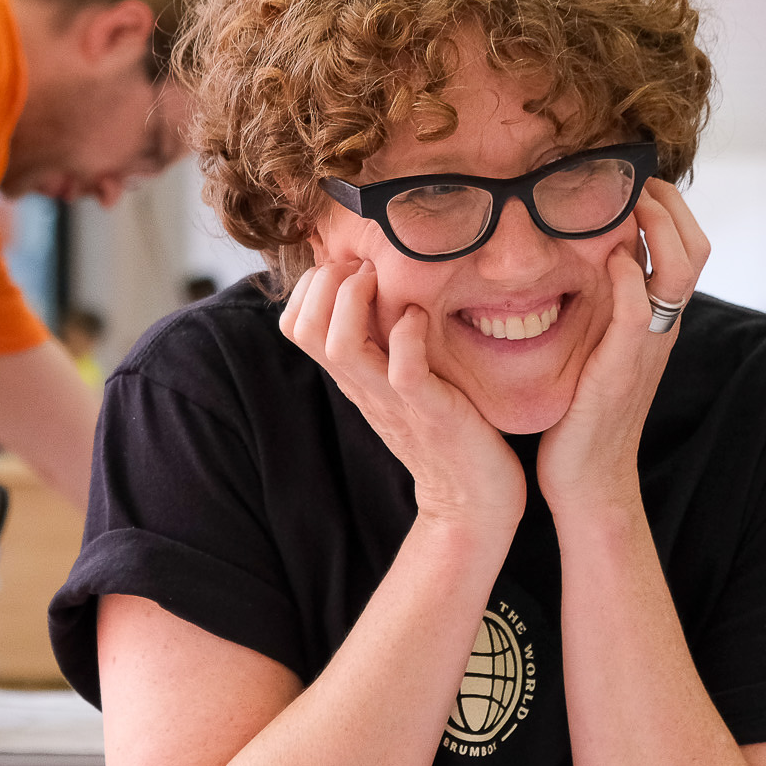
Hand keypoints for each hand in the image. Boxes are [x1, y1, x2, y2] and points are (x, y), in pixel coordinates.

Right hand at [280, 257, 525, 534]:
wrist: (471, 498)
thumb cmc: (443, 426)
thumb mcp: (399, 376)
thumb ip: (383, 339)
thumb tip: (377, 285)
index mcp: (352, 375)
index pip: (294, 324)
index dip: (310, 285)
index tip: (349, 267)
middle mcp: (362, 385)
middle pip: (304, 329)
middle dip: (328, 283)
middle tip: (365, 268)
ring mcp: (392, 400)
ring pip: (340, 346)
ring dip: (357, 301)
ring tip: (385, 284)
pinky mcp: (431, 412)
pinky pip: (404, 370)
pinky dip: (409, 335)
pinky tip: (422, 319)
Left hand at [537, 179, 711, 518]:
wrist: (587, 482)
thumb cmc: (582, 416)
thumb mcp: (598, 350)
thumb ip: (602, 309)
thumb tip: (584, 261)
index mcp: (657, 321)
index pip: (686, 246)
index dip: (669, 206)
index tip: (635, 176)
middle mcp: (663, 329)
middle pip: (694, 247)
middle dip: (669, 204)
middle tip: (636, 175)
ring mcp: (648, 349)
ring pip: (678, 271)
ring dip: (658, 227)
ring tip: (632, 199)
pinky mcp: (622, 371)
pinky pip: (640, 315)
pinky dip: (631, 280)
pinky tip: (613, 256)